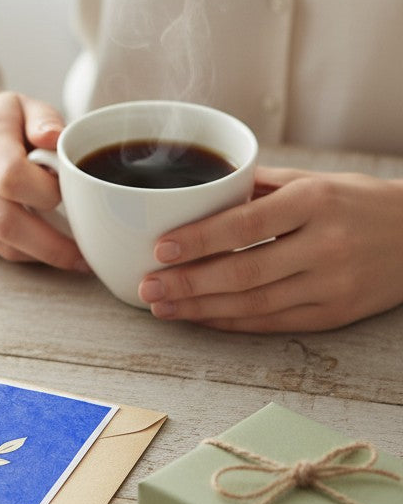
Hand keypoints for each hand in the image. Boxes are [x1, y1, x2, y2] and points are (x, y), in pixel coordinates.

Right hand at [0, 51, 87, 269]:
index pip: (11, 176)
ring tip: (70, 254)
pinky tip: (41, 244)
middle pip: (6, 222)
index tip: (70, 194)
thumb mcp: (26, 106)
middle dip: (51, 246)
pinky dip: (23, 251)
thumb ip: (46, 120)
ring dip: (40, 254)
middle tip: (84, 255)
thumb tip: (58, 139)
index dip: (47, 193)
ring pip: (1, 243)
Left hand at [138, 167, 402, 331]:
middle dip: (188, 282)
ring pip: (254, 304)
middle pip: (244, 271)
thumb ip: (255, 188)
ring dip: (201, 308)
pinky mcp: (336, 314)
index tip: (159, 248)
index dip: (199, 239)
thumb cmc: (356, 201)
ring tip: (162, 306)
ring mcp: (333, 284)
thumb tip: (195, 194)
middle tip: (147, 286)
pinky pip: (273, 323)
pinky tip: (200, 318)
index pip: (247, 224)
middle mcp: (326, 244)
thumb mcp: (312, 181)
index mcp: (315, 201)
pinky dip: (231, 323)